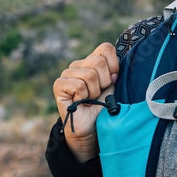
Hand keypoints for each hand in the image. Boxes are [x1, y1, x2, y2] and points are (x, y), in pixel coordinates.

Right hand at [52, 43, 118, 161]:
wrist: (91, 128)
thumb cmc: (102, 106)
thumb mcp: (113, 86)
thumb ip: (114, 71)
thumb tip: (116, 65)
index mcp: (92, 60)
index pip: (106, 48)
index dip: (114, 66)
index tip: (112, 81)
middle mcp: (79, 64)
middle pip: (98, 62)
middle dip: (104, 82)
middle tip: (98, 94)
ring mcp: (67, 73)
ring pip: (89, 74)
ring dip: (94, 92)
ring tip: (89, 99)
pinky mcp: (59, 84)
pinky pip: (78, 85)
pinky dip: (83, 96)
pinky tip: (80, 102)